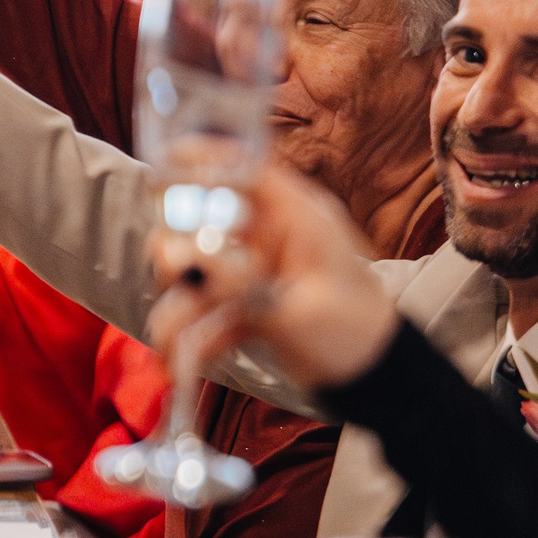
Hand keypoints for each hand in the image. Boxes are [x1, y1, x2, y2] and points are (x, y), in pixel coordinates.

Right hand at [145, 164, 396, 391]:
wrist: (374, 379)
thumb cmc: (353, 334)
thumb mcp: (300, 310)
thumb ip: (242, 287)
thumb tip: (191, 267)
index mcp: (296, 220)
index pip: (247, 171)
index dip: (204, 158)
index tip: (163, 162)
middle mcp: (269, 239)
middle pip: (202, 222)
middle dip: (176, 251)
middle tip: (173, 275)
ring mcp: (254, 273)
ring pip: (194, 275)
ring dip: (177, 309)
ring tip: (172, 343)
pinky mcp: (244, 307)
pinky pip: (202, 314)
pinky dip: (190, 339)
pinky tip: (183, 363)